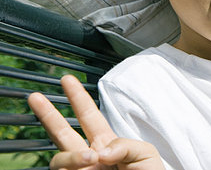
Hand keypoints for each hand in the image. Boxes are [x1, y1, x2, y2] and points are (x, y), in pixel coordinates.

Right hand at [28, 74, 164, 169]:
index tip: (67, 79)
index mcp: (106, 143)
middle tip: (35, 97)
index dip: (78, 98)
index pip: (89, 116)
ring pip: (59, 160)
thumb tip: (100, 152)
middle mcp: (89, 157)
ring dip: (71, 158)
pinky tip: (83, 169)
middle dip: (48, 115)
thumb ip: (125, 146)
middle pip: (62, 133)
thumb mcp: (145, 154)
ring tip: (91, 159)